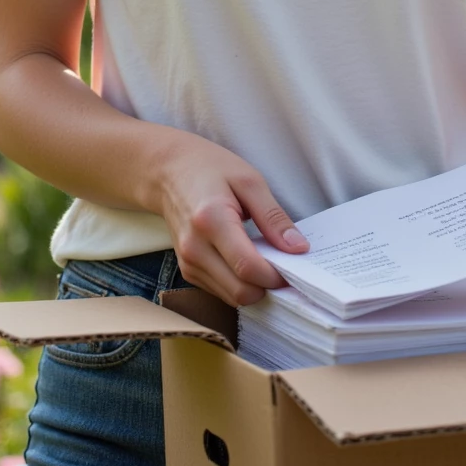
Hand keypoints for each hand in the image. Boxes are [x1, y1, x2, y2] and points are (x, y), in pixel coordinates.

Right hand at [152, 130, 308, 306]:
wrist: (168, 171)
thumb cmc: (210, 168)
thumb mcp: (249, 181)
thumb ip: (273, 217)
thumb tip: (298, 248)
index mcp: (211, 220)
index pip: (248, 267)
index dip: (276, 275)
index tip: (296, 265)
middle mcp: (195, 248)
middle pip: (240, 292)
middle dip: (268, 286)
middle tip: (285, 265)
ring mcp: (188, 262)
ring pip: (232, 297)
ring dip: (255, 287)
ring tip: (267, 260)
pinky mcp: (187, 270)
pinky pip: (221, 291)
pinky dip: (240, 284)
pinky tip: (248, 261)